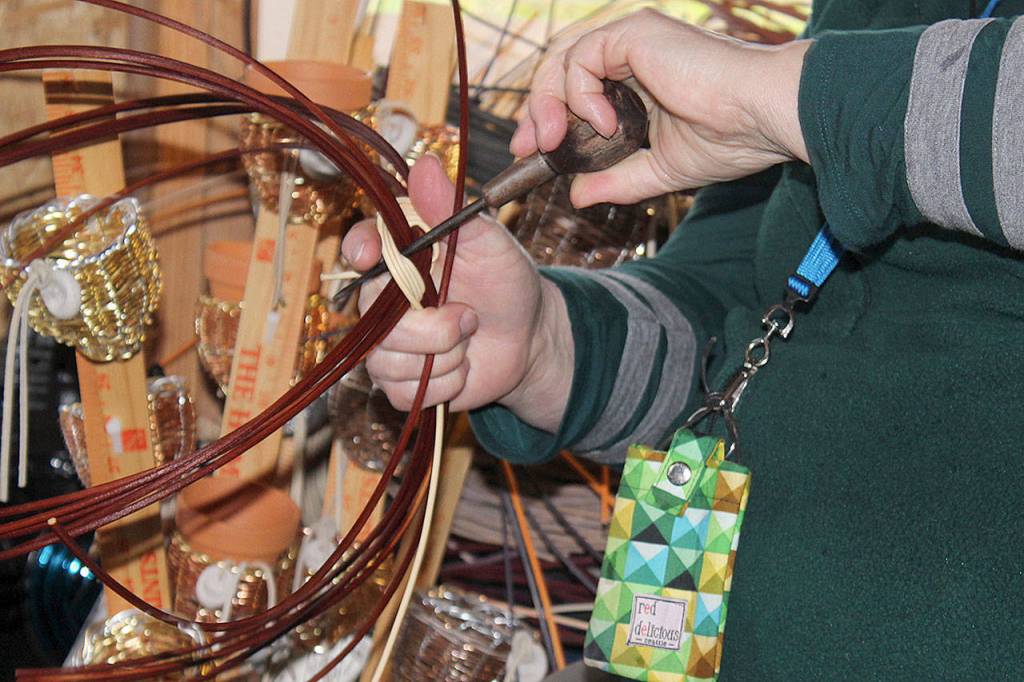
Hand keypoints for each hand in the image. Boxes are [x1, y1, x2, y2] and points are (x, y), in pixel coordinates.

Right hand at [341, 155, 572, 430]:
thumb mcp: (489, 242)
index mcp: (402, 257)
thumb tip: (425, 164)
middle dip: (430, 326)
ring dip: (444, 355)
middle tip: (469, 317)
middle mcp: (386, 300)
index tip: (371, 254)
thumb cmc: (508, 283)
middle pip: (373, 316)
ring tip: (469, 338)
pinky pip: (403, 391)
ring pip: (388, 360)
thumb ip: (453, 209)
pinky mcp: (401, 382)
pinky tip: (463, 366)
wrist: (530, 339)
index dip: (360, 250)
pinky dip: (444, 382)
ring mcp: (389, 344)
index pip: (360, 248)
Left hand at [511, 8, 810, 206]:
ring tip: (553, 140)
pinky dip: (579, 93)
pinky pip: (582, 57)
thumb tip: (576, 194)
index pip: (576, 88)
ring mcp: (633, 37)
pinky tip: (603, 122)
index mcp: (639, 77)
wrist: (763, 117)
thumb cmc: (731, 138)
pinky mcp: (636, 32)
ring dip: (548, 103)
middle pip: (561, 70)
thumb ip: (616, 178)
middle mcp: (632, 51)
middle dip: (536, 110)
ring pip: (563, 59)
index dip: (548, 117)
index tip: (533, 150)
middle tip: (528, 146)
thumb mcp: (658, 169)